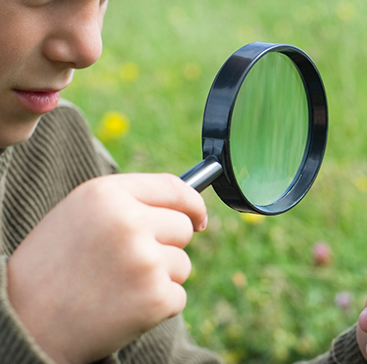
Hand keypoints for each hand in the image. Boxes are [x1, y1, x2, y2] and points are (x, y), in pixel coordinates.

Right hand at [6, 173, 206, 363]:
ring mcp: (145, 260)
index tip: (198, 217)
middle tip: (129, 264)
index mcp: (108, 194)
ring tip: (117, 287)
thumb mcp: (81, 215)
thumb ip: (129, 202)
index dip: (193, 203)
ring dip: (160, 278)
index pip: (174, 187)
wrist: (24, 323)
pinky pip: (178, 296)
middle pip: (183, 227)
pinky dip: (158, 307)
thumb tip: (187, 206)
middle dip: (166, 246)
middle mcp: (130, 222)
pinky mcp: (155, 297)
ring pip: (182, 264)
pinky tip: (122, 308)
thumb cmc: (52, 267)